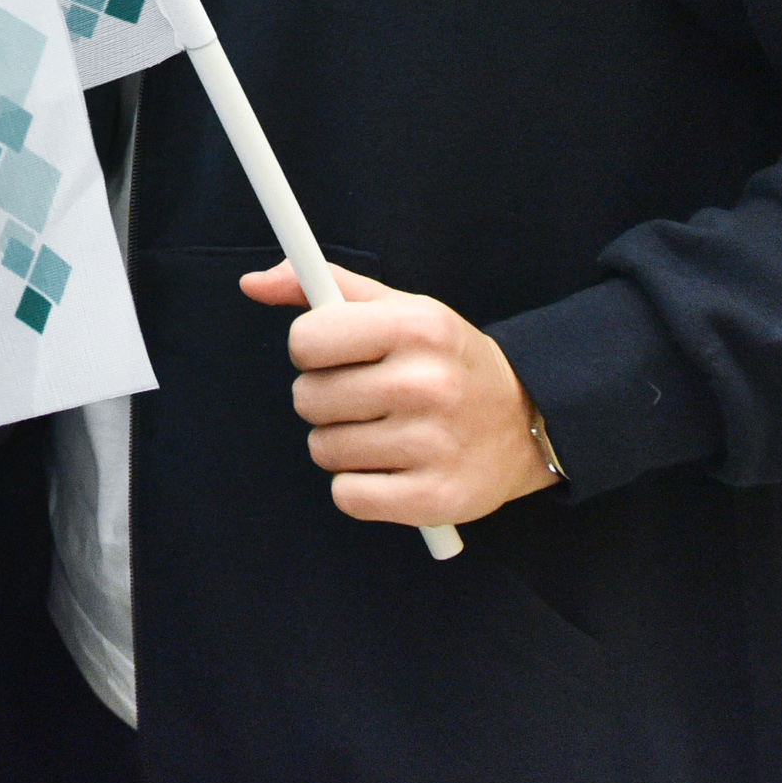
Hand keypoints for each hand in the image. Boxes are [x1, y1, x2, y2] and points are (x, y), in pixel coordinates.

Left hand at [241, 261, 555, 529]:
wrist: (528, 419)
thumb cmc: (445, 358)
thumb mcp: (397, 308)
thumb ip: (323, 288)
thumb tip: (253, 283)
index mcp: (414, 327)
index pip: (306, 341)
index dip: (311, 349)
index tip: (335, 354)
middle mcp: (425, 384)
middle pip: (308, 399)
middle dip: (326, 398)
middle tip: (366, 397)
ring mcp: (433, 446)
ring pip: (324, 450)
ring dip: (342, 444)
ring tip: (384, 431)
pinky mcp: (435, 500)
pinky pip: (347, 497)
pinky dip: (358, 487)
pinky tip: (391, 468)